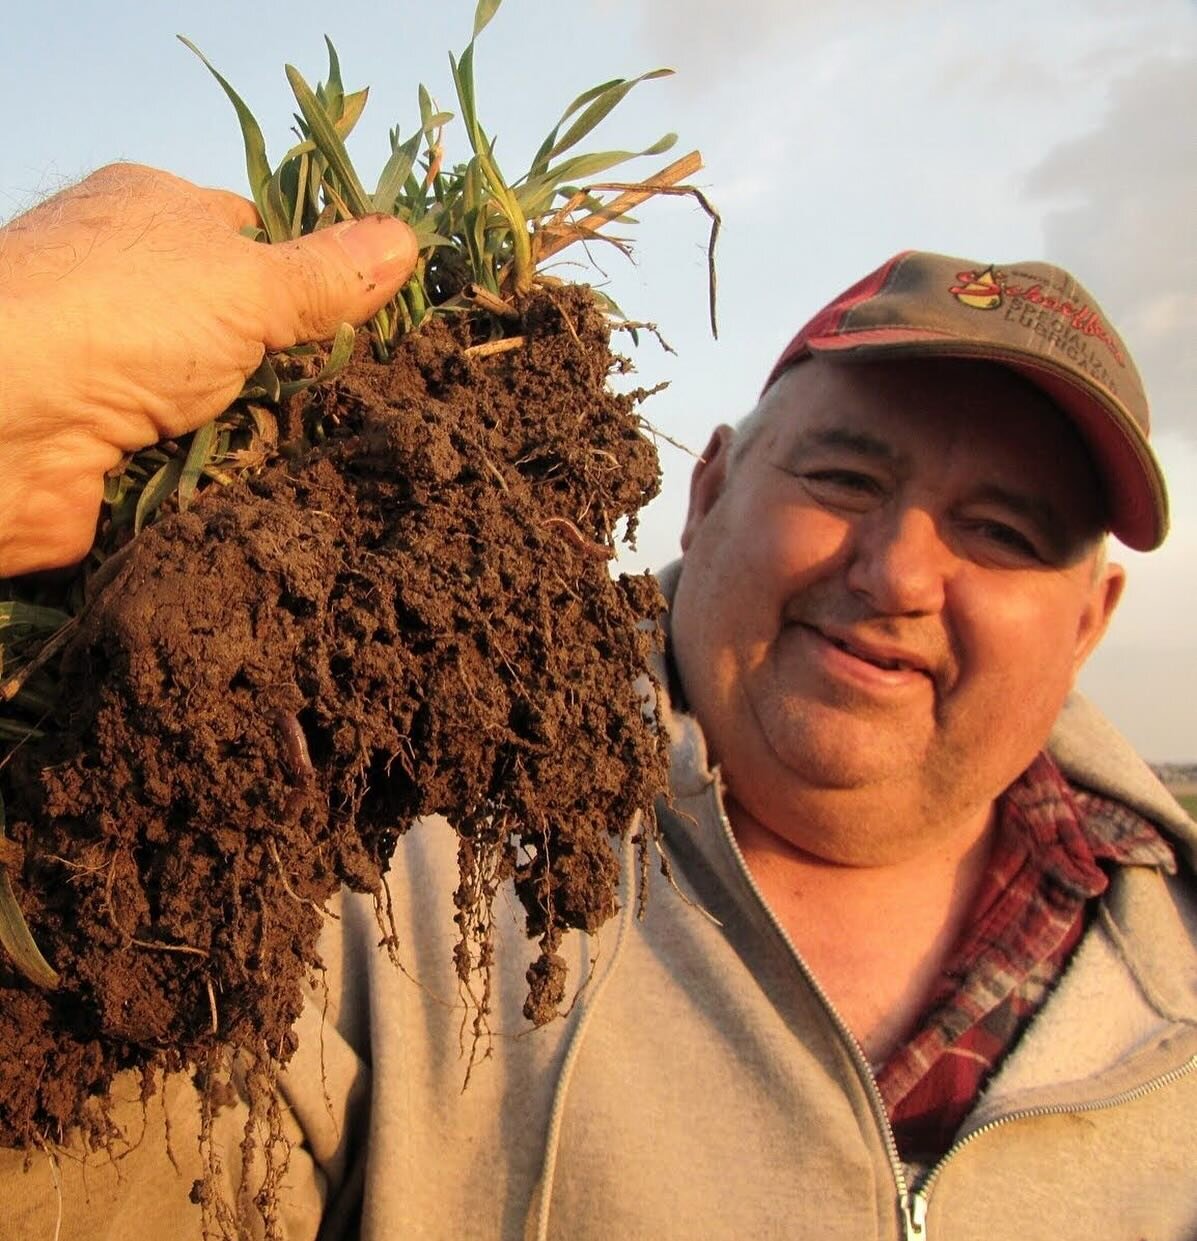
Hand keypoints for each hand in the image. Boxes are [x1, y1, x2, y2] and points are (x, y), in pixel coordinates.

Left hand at [0, 163, 417, 576]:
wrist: (1, 420)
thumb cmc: (122, 316)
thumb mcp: (250, 282)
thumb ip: (327, 274)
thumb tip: (407, 239)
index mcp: (153, 211)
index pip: (250, 231)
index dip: (307, 268)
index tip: (366, 310)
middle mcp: (128, 281)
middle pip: (240, 318)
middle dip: (293, 356)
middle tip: (361, 386)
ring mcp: (114, 362)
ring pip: (220, 390)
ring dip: (265, 421)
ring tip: (337, 444)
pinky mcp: (109, 439)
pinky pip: (192, 450)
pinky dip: (230, 467)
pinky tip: (277, 482)